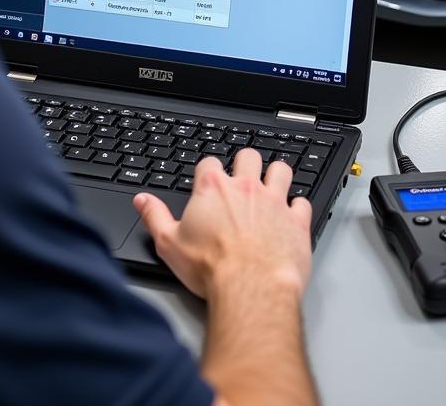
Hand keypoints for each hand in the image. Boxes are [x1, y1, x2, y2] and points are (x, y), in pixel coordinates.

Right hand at [133, 149, 312, 300]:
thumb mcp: (169, 244)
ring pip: (281, 170)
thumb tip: (142, 201)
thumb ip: (154, 217)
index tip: (208, 182)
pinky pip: (303, 203)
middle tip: (243, 176)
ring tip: (272, 184)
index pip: (210, 164)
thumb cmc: (211, 269)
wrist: (250, 289)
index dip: (208, 172)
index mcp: (213, 189)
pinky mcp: (296, 222)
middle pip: (248, 156)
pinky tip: (292, 215)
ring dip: (276, 175)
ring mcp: (274, 202)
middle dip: (245, 163)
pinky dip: (298, 207)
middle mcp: (245, 188)